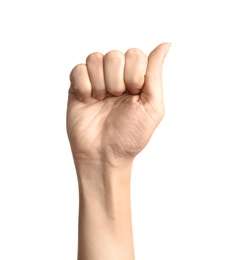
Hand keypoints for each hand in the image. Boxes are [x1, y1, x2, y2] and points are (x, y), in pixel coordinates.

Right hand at [67, 43, 170, 165]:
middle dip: (117, 81)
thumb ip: (155, 74)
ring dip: (101, 83)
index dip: (134, 74)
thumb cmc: (130, 135)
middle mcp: (116, 77)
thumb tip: (166, 44)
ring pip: (95, 58)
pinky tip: (88, 100)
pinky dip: (84, 86)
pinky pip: (78, 69)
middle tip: (116, 99)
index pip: (135, 54)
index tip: (134, 94)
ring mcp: (96, 81)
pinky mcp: (77, 87)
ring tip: (101, 101)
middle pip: (115, 55)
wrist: (104, 155)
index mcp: (135, 79)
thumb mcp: (152, 106)